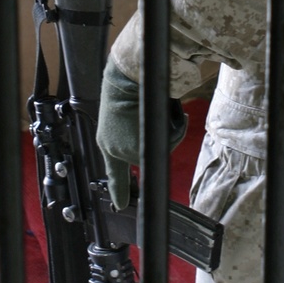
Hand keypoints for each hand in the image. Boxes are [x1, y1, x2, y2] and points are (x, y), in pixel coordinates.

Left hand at [96, 58, 190, 209]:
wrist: (125, 77)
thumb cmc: (129, 87)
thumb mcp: (129, 113)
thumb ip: (139, 131)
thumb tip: (164, 134)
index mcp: (108, 141)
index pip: (114, 172)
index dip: (118, 189)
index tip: (120, 205)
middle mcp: (114, 150)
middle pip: (150, 154)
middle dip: (162, 135)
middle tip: (158, 113)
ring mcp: (125, 151)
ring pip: (162, 148)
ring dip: (170, 129)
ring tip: (160, 108)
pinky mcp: (139, 148)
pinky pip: (168, 143)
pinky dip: (175, 127)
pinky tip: (169, 112)